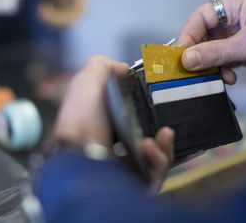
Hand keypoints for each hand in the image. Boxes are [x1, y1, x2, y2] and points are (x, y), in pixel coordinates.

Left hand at [54, 55, 173, 185]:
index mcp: (113, 121)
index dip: (155, 110)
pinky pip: (158, 172)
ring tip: (162, 136)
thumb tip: (124, 68)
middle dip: (166, 132)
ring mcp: (130, 164)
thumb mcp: (88, 80)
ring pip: (162, 156)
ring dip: (166, 146)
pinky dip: (159, 158)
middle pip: (156, 137)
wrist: (78, 151)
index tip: (167, 101)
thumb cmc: (81, 118)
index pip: (142, 116)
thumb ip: (104, 66)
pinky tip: (149, 147)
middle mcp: (122, 143)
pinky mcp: (137, 180)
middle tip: (167, 126)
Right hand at [178, 0, 245, 83]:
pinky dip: (222, 68)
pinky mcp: (245, 48)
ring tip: (214, 74)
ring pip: (213, 47)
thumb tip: (189, 58)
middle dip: (200, 52)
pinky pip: (223, 57)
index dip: (189, 34)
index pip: (203, 16)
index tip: (180, 53)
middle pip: (206, 33)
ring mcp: (241, 32)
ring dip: (212, 63)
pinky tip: (228, 76)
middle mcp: (238, 15)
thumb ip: (217, 53)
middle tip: (191, 67)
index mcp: (239, 1)